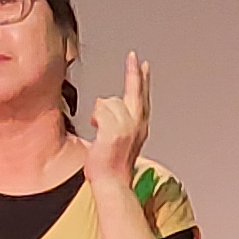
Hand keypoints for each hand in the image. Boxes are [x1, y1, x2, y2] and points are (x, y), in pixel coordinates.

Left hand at [80, 52, 152, 198]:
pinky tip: (96, 130)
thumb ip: (116, 122)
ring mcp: (126, 126)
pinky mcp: (114, 130)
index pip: (141, 96)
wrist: (112, 182)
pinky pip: (100, 112)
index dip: (141, 79)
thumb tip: (103, 108)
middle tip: (133, 56)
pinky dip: (95, 120)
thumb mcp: (118, 139)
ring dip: (99, 113)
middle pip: (133, 91)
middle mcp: (137, 123)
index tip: (143, 64)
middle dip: (133, 72)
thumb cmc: (112, 165)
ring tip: (99, 130)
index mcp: (140, 126)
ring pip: (108, 102)